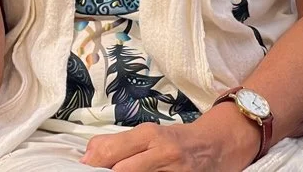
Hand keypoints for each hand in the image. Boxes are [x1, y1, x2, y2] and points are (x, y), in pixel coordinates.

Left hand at [79, 106, 260, 171]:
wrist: (219, 145)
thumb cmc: (178, 140)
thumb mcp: (148, 134)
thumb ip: (117, 142)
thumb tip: (87, 155)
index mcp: (149, 135)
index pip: (110, 152)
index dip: (93, 164)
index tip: (83, 168)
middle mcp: (163, 153)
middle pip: (122, 170)